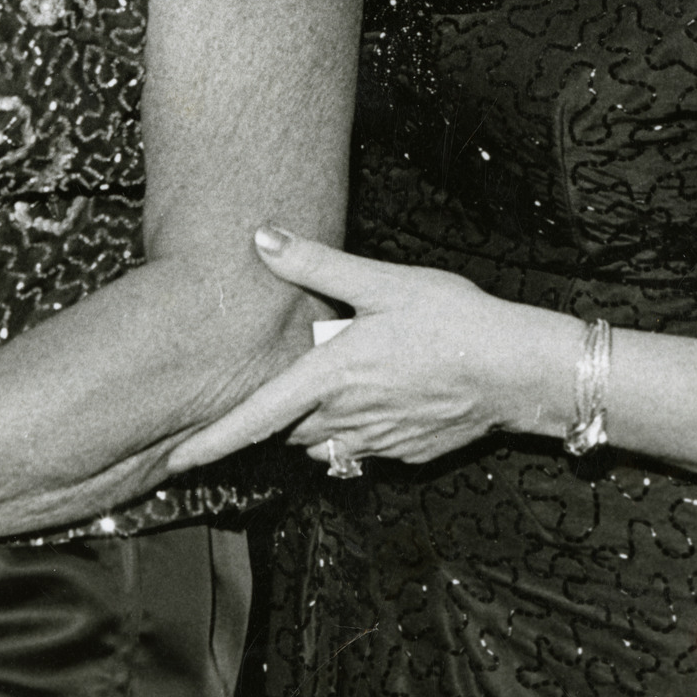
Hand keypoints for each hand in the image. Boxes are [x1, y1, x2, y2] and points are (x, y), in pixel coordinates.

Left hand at [163, 227, 574, 473]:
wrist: (521, 370)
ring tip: (326, 388)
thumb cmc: (455, 321)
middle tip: (258, 396)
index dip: (211, 442)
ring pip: (322, 443)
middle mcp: (347, 418)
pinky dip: (355, 429)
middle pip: (285, 430)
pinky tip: (379, 398)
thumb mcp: (384, 282)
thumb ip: (317, 265)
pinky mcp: (407, 453)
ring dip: (313, 424)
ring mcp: (379, 442)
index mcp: (331, 377)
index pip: (255, 419)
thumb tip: (261, 237)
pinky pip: (363, 447)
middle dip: (269, 418)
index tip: (174, 460)